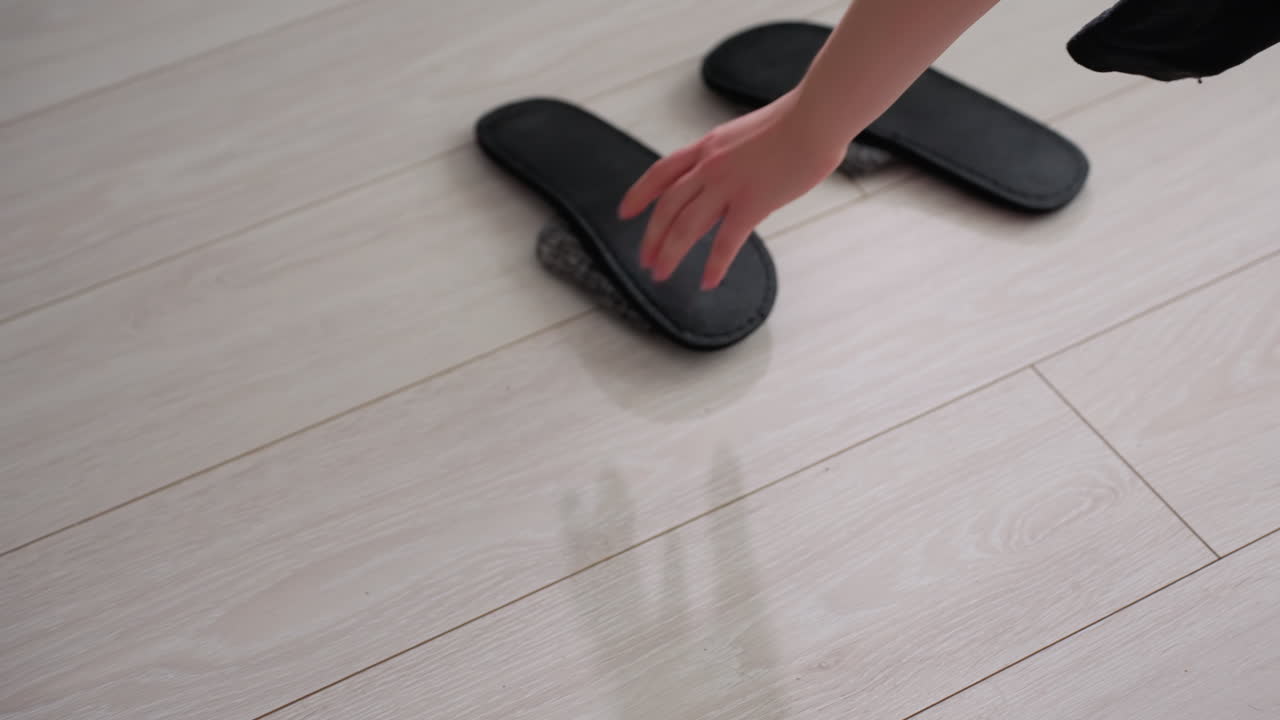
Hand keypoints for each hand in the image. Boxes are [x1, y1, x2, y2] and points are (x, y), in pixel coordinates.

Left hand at [618, 91, 846, 289]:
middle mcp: (709, 166)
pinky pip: (725, 242)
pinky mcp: (752, 203)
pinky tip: (707, 282)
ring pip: (685, 226)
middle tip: (645, 260)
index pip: (662, 172)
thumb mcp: (749, 134)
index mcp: (708, 146)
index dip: (639, 194)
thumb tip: (737, 173)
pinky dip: (714, 266)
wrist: (816, 117)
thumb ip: (735, 156)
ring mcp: (728, 185)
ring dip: (669, 253)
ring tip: (661, 274)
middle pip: (667, 207)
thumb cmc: (797, 121)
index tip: (625, 212)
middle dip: (652, 237)